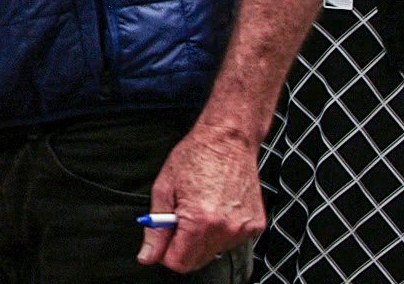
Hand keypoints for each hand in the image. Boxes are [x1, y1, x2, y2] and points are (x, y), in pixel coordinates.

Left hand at [137, 122, 263, 271]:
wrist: (227, 141)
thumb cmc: (196, 158)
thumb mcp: (163, 190)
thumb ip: (156, 229)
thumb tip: (148, 255)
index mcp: (200, 221)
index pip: (179, 263)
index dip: (165, 252)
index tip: (164, 237)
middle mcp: (225, 229)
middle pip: (196, 262)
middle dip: (183, 246)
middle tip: (180, 217)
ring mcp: (243, 229)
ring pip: (213, 252)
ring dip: (202, 238)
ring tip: (200, 208)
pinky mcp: (255, 225)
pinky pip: (230, 241)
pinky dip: (220, 231)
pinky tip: (216, 208)